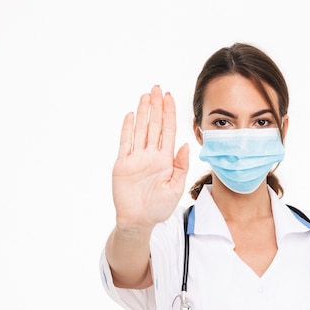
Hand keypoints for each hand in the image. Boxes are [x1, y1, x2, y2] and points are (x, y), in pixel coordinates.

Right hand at [112, 85, 189, 229]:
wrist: (139, 221)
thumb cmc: (159, 207)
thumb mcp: (176, 188)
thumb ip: (181, 166)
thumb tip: (186, 145)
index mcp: (165, 159)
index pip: (168, 130)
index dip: (169, 113)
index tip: (170, 98)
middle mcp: (151, 155)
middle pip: (155, 125)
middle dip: (157, 106)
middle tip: (157, 88)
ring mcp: (136, 158)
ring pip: (140, 129)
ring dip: (143, 112)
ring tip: (146, 95)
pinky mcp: (123, 164)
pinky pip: (125, 143)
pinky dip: (127, 128)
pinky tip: (130, 115)